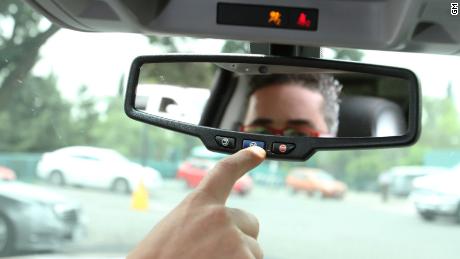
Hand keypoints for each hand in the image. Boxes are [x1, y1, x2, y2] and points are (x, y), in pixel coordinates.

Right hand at [128, 146, 265, 258]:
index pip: (225, 172)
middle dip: (240, 238)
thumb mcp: (172, 233)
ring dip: (238, 258)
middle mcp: (219, 216)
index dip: (243, 159)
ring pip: (253, 250)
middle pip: (250, 223)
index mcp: (197, 205)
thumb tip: (221, 229)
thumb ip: (199, 223)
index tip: (257, 152)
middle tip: (214, 254)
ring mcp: (234, 239)